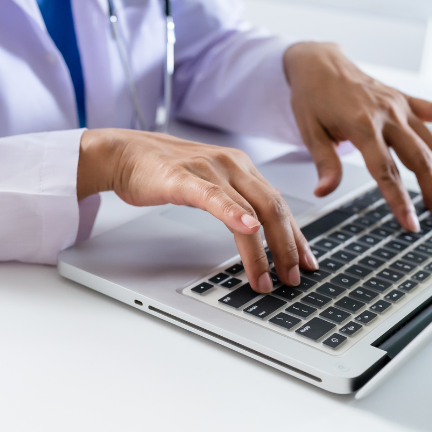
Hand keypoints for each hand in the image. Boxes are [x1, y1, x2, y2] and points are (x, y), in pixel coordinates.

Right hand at [77, 129, 318, 293]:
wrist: (124, 153)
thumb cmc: (162, 170)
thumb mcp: (209, 182)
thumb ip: (235, 199)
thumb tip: (258, 225)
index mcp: (241, 167)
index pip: (279, 204)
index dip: (296, 236)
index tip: (307, 262)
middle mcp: (232, 165)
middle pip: (273, 208)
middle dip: (287, 247)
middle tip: (293, 277)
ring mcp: (209, 170)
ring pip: (249, 210)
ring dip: (263, 248)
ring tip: (268, 276)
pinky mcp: (184, 178)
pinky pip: (214, 197)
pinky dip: (233, 214)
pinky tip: (248, 228)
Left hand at [284, 42, 431, 230]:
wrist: (318, 63)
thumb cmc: (311, 98)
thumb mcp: (310, 133)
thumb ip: (325, 164)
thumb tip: (324, 192)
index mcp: (362, 126)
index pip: (386, 171)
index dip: (399, 200)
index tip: (410, 223)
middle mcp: (387, 114)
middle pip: (418, 159)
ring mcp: (399, 105)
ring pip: (429, 142)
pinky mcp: (404, 98)